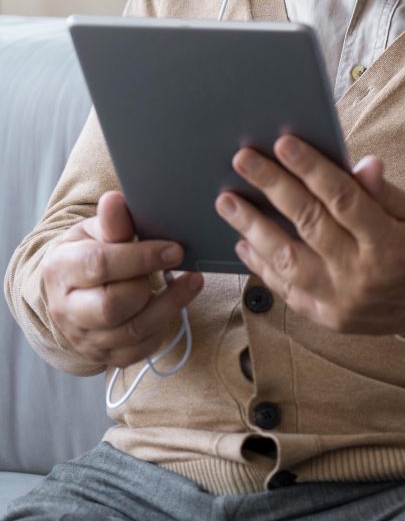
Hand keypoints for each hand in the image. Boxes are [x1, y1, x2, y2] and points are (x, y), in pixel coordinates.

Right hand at [42, 191, 202, 367]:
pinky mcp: (108, 356)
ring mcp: (86, 338)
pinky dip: (164, 325)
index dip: (141, 257)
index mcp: (61, 269)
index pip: (100, 265)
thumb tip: (114, 200)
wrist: (71, 290)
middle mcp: (67, 309)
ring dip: (170, 304)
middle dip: (149, 283)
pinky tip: (174, 303)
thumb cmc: (88, 252)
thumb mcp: (94, 231)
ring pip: (133, 330)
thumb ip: (111, 222)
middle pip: (112, 306)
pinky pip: (142, 347)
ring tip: (192, 281)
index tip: (174, 248)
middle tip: (176, 262)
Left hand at [215, 137, 404, 336]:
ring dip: (253, 228)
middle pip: (308, 224)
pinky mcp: (328, 318)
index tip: (284, 143)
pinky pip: (287, 290)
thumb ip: (383, 193)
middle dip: (272, 187)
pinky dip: (262, 265)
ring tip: (228, 201)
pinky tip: (244, 242)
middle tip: (243, 160)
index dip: (312, 169)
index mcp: (390, 246)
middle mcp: (361, 276)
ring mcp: (341, 302)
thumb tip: (361, 163)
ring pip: (287, 261)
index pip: (343, 199)